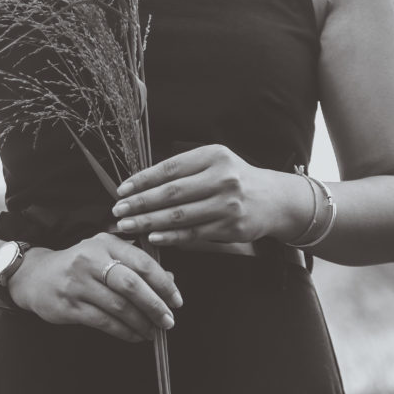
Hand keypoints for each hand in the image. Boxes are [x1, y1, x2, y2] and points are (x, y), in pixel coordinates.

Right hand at [8, 233, 182, 342]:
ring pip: (118, 307)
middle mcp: (91, 260)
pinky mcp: (69, 305)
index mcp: (105, 244)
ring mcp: (78, 284)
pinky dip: (124, 331)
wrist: (35, 276)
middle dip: (155, 306)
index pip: (142, 263)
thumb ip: (136, 264)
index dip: (163, 284)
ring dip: (141, 322)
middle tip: (169, 320)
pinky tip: (134, 335)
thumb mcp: (106, 254)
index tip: (177, 301)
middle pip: (131, 285)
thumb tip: (170, 279)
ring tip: (153, 331)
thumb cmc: (79, 264)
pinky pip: (103, 322)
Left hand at [111, 144, 309, 245]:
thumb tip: (142, 183)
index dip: (143, 180)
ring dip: (149, 222)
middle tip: (118, 211)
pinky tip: (152, 236)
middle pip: (172, 193)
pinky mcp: (232, 226)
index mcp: (214, 156)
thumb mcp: (215, 161)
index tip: (122, 190)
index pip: (170, 168)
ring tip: (128, 225)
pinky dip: (171, 236)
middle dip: (140, 203)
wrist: (275, 199)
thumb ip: (185, 169)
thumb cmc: (236, 179)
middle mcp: (222, 178)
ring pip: (180, 215)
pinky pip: (194, 233)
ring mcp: (228, 204)